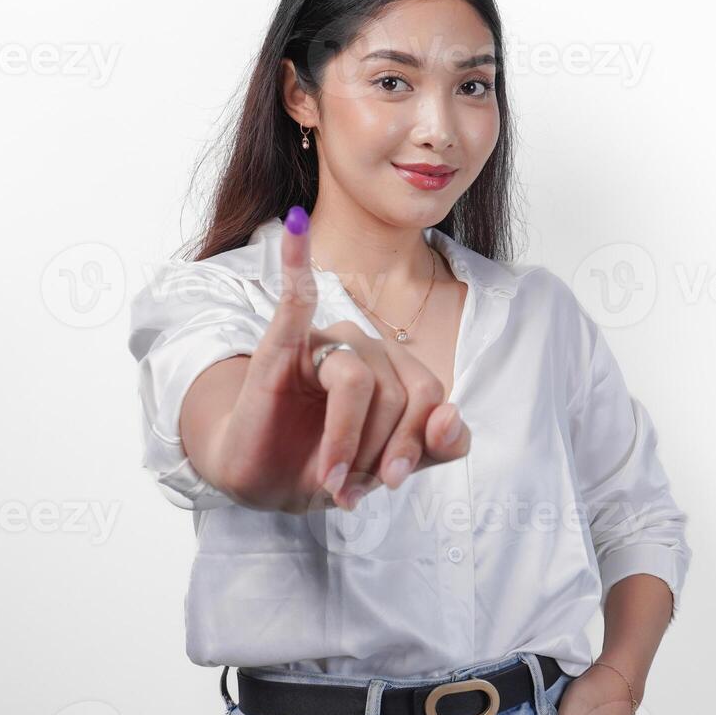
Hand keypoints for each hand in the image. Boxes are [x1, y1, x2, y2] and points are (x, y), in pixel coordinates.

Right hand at [213, 207, 471, 512]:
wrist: (264, 480)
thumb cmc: (329, 464)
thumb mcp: (389, 465)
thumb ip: (435, 446)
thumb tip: (451, 417)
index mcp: (395, 369)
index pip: (429, 396)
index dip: (416, 442)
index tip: (390, 480)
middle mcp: (363, 347)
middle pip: (398, 391)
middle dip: (378, 451)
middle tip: (351, 487)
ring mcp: (321, 342)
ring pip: (358, 383)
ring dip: (344, 442)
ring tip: (328, 479)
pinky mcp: (280, 347)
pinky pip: (295, 297)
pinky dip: (295, 260)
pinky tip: (296, 227)